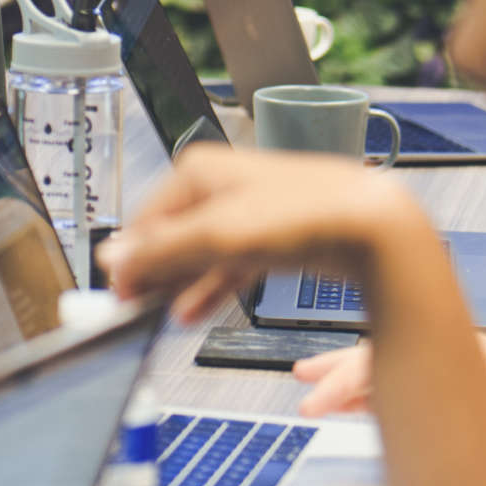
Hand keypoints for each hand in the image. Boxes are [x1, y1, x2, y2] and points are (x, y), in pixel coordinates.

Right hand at [98, 143, 422, 325]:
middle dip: (156, 273)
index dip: (132, 259)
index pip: (146, 219)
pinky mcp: (273, 236)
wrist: (371, 227)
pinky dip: (211, 287)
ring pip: (201, 253)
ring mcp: (249, 212)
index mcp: (199, 171)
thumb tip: (114, 259)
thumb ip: (161, 250)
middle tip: (137, 308)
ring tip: (161, 314)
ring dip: (180, 285)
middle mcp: (222, 186)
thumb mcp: (216, 236)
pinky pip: (230, 264)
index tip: (119, 293)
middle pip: (172, 236)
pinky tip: (195, 309)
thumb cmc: (303, 214)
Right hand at [293, 334, 485, 474]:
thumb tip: (447, 423)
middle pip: (383, 354)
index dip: (348, 379)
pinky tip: (357, 404)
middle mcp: (458, 362)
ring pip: (390, 368)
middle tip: (300, 385)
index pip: (392, 356)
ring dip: (348, 376)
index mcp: (469, 354)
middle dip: (335, 368)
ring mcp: (457, 381)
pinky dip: (371, 395)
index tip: (318, 401)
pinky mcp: (461, 406)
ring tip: (311, 382)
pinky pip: (404, 391)